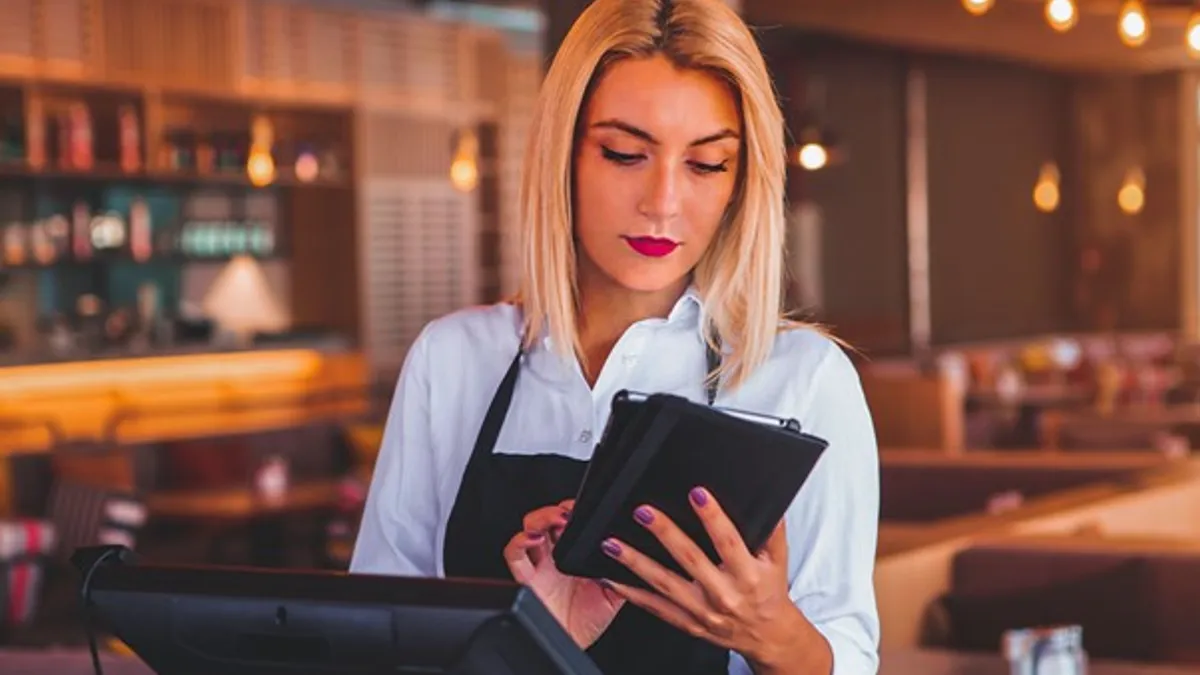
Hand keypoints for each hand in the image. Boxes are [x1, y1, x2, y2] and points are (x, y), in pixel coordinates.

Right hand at [503, 500, 623, 648]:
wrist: (570, 645)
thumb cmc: (588, 620)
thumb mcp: (614, 592)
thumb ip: (623, 572)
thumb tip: (637, 554)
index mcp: (576, 554)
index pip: (572, 521)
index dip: (576, 509)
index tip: (587, 507)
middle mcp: (555, 555)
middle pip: (549, 518)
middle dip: (558, 509)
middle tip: (570, 513)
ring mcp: (539, 564)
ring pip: (530, 527)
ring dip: (541, 518)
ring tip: (557, 520)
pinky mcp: (525, 579)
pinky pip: (514, 555)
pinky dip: (519, 542)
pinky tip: (533, 538)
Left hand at [599, 487, 829, 672]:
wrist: (767, 635)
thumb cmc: (769, 593)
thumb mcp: (778, 560)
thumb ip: (773, 531)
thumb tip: (770, 504)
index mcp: (746, 574)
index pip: (728, 541)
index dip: (713, 517)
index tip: (697, 494)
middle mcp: (723, 593)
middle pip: (690, 559)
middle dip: (665, 534)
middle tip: (644, 512)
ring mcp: (702, 611)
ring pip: (664, 584)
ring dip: (636, 563)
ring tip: (614, 544)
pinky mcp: (688, 623)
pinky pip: (656, 608)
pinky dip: (631, 594)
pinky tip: (613, 578)